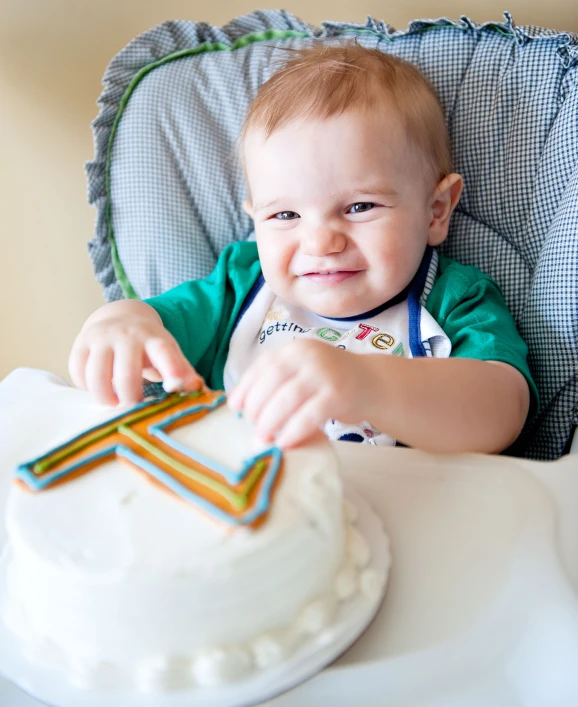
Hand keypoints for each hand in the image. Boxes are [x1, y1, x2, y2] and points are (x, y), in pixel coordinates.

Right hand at [69, 300, 201, 405]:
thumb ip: (183, 371)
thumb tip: (198, 389)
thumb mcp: (170, 353)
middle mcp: (127, 334)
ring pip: (97, 376)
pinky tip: (97, 388)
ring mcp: (101, 337)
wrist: (122, 316)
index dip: (172, 370)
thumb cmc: (150, 345)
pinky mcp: (81, 343)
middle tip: (132, 408)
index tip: (176, 387)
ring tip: (113, 402)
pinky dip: (85, 387)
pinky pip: (78, 372)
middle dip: (129, 398)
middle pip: (125, 374)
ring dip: (104, 397)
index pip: (165, 353)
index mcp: (155, 339)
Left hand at [228, 338, 372, 447]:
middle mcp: (307, 355)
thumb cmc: (331, 383)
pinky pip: (309, 414)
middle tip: (252, 427)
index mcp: (294, 349)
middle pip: (271, 381)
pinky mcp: (338, 394)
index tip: (235, 407)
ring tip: (263, 438)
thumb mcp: (303, 373)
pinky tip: (285, 442)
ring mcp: (324, 373)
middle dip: (256, 407)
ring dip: (270, 421)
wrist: (373, 383)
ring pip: (287, 398)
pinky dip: (294, 430)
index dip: (245, 387)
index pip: (262, 365)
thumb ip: (279, 383)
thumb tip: (244, 409)